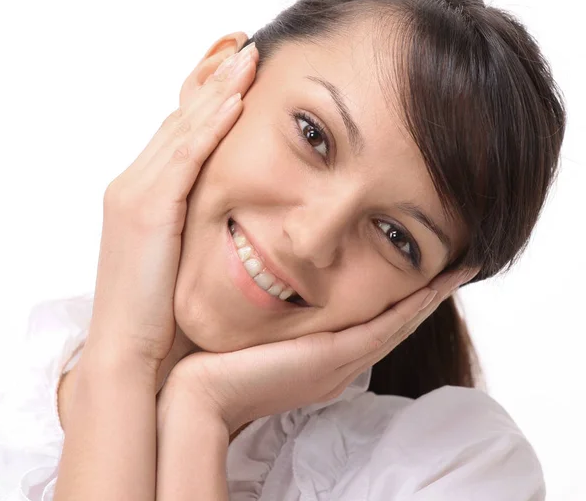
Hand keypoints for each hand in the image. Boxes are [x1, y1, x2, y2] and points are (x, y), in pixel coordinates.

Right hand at [83, 40, 258, 371]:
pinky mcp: (146, 212)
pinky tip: (235, 103)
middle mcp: (132, 185)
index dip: (207, 101)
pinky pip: (184, 160)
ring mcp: (135, 195)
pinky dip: (209, 129)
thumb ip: (194, 226)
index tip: (239, 76)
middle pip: (179, 121)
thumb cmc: (158, 313)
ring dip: (217, 92)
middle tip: (246, 50)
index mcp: (142, 196)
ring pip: (182, 131)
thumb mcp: (178, 257)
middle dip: (214, 83)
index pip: (179, 136)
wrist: (128, 354)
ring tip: (248, 59)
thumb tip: (230, 214)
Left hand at [159, 266, 479, 434]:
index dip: (403, 301)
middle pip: (395, 325)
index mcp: (327, 359)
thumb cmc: (224, 359)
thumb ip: (280, 316)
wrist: (206, 392)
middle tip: (454, 268)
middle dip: (426, 297)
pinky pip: (381, 330)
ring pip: (396, 326)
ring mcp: (342, 364)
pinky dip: (408, 310)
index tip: (424, 272)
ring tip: (455, 273)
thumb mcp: (261, 332)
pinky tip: (429, 289)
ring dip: (427, 299)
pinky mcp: (334, 358)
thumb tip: (280, 285)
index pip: (374, 324)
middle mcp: (342, 363)